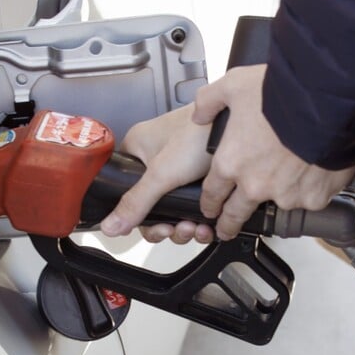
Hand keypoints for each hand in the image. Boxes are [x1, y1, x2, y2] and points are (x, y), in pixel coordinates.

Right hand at [99, 104, 215, 242]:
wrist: (243, 125)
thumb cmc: (201, 132)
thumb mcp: (162, 173)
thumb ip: (136, 202)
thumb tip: (111, 226)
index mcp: (137, 151)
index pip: (126, 193)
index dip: (139, 218)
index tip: (157, 227)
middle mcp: (155, 160)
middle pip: (152, 207)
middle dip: (167, 225)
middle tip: (178, 228)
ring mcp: (179, 169)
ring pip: (174, 210)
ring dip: (185, 226)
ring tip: (196, 227)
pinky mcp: (200, 176)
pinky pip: (193, 206)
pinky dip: (200, 220)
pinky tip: (207, 224)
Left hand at [193, 65, 354, 240]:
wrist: (326, 103)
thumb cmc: (282, 94)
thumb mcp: (234, 85)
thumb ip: (210, 101)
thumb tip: (200, 114)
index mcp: (231, 162)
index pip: (212, 193)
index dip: (209, 203)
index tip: (211, 208)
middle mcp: (255, 184)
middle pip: (235, 215)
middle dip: (228, 225)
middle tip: (228, 229)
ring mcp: (285, 195)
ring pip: (277, 204)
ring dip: (278, 195)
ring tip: (288, 178)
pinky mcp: (313, 198)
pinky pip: (309, 199)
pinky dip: (310, 189)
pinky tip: (313, 170)